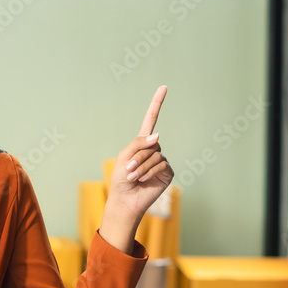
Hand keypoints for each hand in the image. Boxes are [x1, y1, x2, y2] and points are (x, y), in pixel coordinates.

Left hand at [100, 86, 173, 251]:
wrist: (125, 200)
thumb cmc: (120, 179)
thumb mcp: (124, 156)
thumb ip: (139, 143)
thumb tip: (158, 136)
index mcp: (141, 143)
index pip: (151, 119)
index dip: (157, 103)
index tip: (164, 87)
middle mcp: (153, 150)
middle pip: (150, 143)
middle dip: (138, 156)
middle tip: (128, 170)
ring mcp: (162, 161)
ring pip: (156, 155)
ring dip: (142, 166)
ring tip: (133, 177)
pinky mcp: (167, 173)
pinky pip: (161, 165)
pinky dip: (149, 172)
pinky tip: (143, 181)